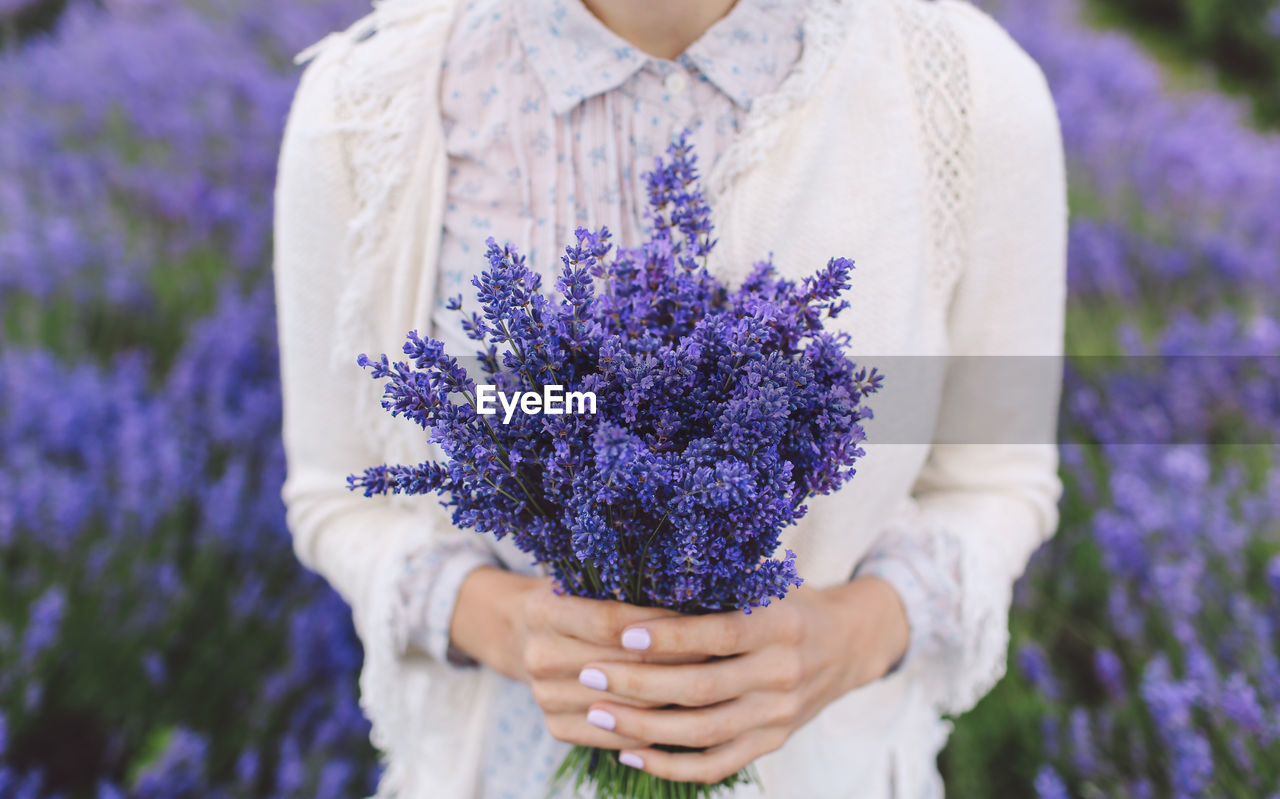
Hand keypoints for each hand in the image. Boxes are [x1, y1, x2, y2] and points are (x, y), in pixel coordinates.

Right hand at [449, 568, 699, 749]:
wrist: (521, 633)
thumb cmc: (573, 597)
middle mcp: (539, 655)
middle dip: (677, 662)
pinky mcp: (555, 726)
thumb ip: (625, 584)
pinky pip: (616, 736)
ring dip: (673, 698)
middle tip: (723, 656)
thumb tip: (694, 588)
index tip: (703, 621)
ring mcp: (545, 695)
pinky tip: (684, 715)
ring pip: (626, 705)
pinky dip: (653, 728)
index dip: (661, 625)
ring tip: (713, 685)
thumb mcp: (587, 578)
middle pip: (623, 666)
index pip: (611, 622)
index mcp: (543, 610)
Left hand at [574, 576, 910, 782]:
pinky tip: (631, 753)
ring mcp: (779, 714)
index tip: (622, 632)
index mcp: (781, 625)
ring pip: (703, 731)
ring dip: (644, 728)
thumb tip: (642, 578)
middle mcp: (783, 672)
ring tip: (596, 714)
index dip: (671, 635)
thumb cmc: (789, 603)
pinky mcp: (772, 742)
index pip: (719, 633)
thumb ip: (717, 587)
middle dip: (638, 683)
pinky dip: (671, 766)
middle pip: (702, 687)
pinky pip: (717, 764)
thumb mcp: (765, 584)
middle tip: (588, 672)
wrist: (848, 643)